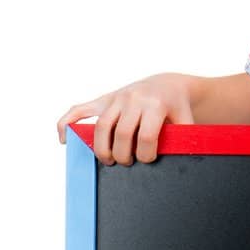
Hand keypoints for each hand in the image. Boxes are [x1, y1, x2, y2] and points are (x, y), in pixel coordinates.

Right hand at [56, 72, 195, 164]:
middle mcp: (133, 99)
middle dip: (122, 154)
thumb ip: (182, 140)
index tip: (147, 160)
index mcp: (155, 105)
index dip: (146, 154)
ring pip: (101, 125)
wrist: (168, 85)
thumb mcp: (185, 122)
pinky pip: (80, 109)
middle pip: (121, 133)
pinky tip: (64, 139)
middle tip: (126, 164)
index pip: (146, 135)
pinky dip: (68, 123)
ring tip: (107, 160)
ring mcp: (116, 98)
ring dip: (101, 148)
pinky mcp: (103, 99)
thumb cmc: (176, 109)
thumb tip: (177, 163)